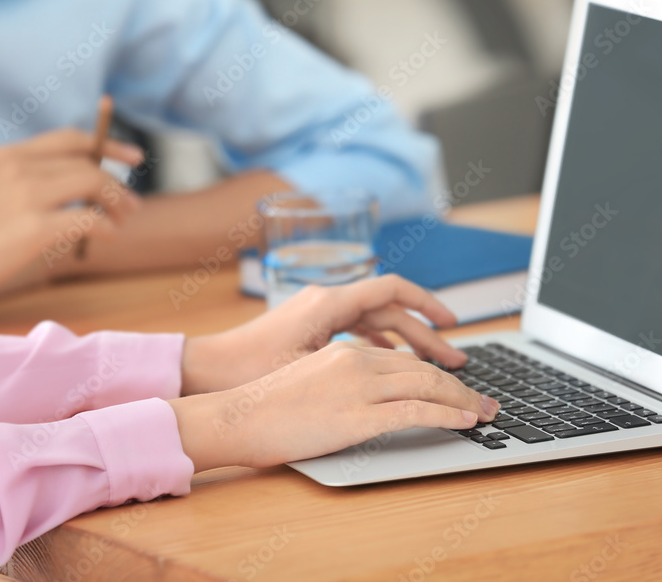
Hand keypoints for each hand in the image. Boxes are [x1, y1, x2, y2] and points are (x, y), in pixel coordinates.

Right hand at [0, 130, 143, 308]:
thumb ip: (31, 181)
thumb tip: (83, 191)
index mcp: (9, 155)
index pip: (71, 139)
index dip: (108, 144)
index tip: (133, 157)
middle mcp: (19, 166)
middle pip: (88, 163)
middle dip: (118, 184)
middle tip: (131, 206)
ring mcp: (27, 194)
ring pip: (93, 183)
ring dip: (117, 203)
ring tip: (121, 222)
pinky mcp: (35, 227)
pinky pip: (89, 219)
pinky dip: (106, 227)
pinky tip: (107, 237)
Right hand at [170, 341, 499, 470]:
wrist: (237, 417)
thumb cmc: (264, 407)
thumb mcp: (308, 380)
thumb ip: (341, 379)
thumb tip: (369, 395)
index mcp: (344, 350)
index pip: (404, 356)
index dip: (437, 368)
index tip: (457, 380)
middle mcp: (356, 360)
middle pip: (423, 366)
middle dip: (460, 383)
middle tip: (485, 399)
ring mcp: (359, 385)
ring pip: (428, 382)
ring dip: (463, 397)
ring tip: (484, 411)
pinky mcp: (358, 414)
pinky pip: (417, 409)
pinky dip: (449, 413)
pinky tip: (466, 419)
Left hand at [180, 275, 469, 394]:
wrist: (206, 371)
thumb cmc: (249, 369)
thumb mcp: (307, 365)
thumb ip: (355, 360)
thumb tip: (400, 364)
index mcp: (328, 302)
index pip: (392, 289)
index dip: (427, 304)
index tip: (452, 324)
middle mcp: (325, 299)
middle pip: (389, 308)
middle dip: (425, 333)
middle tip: (455, 358)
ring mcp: (317, 311)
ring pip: (375, 319)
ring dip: (405, 339)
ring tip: (432, 363)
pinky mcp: (310, 326)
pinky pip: (357, 328)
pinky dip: (380, 342)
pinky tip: (392, 362)